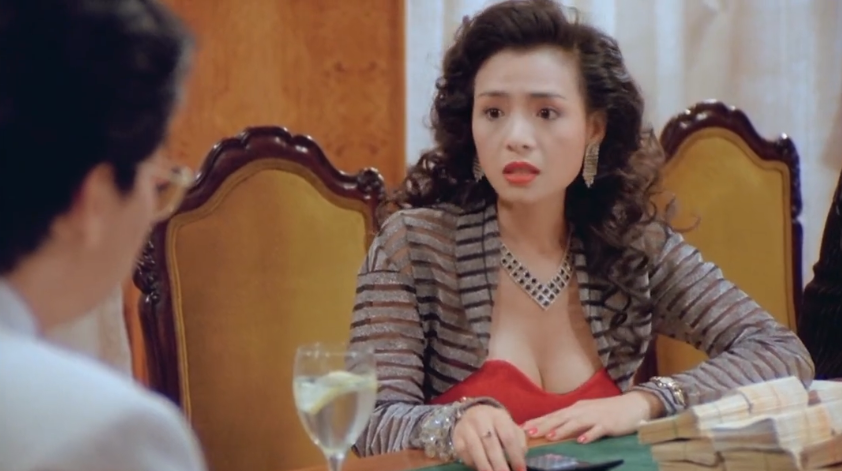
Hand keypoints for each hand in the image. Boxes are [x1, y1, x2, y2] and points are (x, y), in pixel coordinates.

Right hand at [452, 404, 527, 470]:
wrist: (471, 413)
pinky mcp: (457, 438)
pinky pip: (465, 455)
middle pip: (491, 445)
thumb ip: (518, 441)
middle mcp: (481, 419)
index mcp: (498, 416)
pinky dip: (474, 464)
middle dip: (500, 465)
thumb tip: (520, 457)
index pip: (508, 437)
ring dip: (485, 467)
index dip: (515, 456)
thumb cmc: (496, 425)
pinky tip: (482, 469)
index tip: (521, 470)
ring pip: (476, 450)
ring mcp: (466, 428)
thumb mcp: (510, 427)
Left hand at [520, 391, 663, 443]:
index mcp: (575, 408)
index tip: (521, 427)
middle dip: (542, 425)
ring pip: (575, 423)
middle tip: (527, 432)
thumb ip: (571, 421)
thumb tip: (552, 429)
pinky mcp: (609, 424)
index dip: (537, 421)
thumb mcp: (587, 414)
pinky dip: (589, 435)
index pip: (552, 415)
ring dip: (562, 430)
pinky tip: (581, 441)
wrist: (634, 405)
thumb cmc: (608, 411)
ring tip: (549, 436)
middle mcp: (582, 410)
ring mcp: (595, 417)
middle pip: (559, 418)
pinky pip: (597, 430)